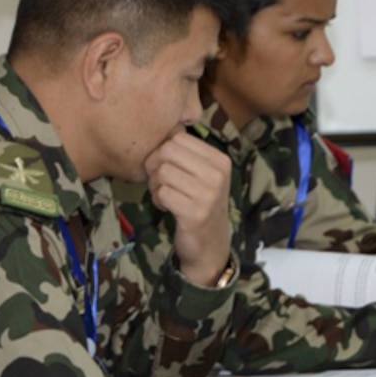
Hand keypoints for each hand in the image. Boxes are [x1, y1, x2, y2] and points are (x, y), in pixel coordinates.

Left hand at [144, 130, 232, 286]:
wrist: (210, 245)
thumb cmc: (199, 205)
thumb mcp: (202, 175)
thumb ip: (185, 154)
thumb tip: (161, 131)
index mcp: (220, 160)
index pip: (178, 138)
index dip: (162, 152)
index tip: (166, 168)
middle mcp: (218, 174)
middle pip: (167, 152)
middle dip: (155, 167)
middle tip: (160, 183)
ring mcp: (208, 194)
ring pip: (162, 172)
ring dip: (156, 186)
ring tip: (166, 196)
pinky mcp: (195, 213)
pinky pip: (162, 193)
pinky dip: (158, 200)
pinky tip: (168, 208)